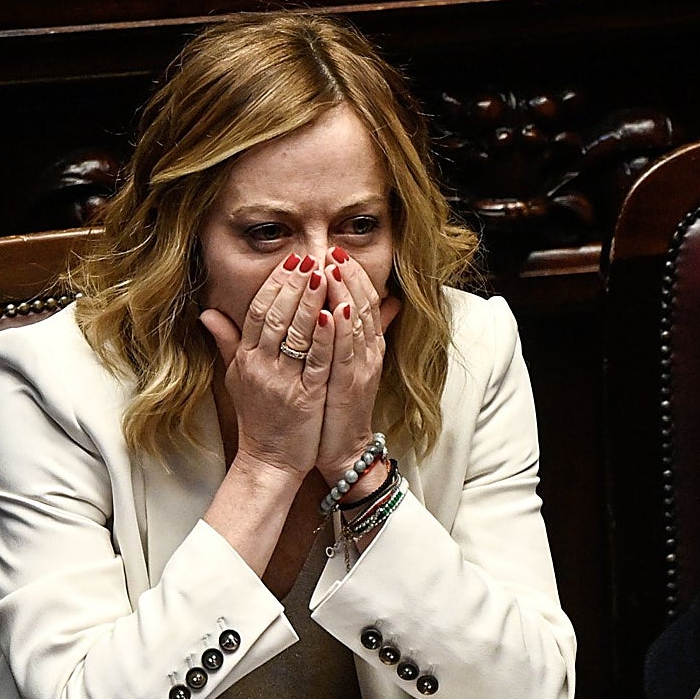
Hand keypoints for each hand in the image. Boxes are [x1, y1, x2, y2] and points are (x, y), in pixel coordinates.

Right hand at [199, 253, 334, 479]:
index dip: (275, 283)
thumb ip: (227, 342)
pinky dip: (325, 336)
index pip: (259, 311)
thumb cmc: (257, 418)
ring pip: (296, 333)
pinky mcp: (305, 398)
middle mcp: (261, 367)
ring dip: (311, 300)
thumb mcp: (236, 377)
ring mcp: (283, 382)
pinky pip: (316, 361)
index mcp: (246, 359)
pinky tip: (334, 313)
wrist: (268, 461)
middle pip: (276, 315)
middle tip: (309, 256)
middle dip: (293, 283)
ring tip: (324, 273)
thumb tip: (207, 312)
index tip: (291, 260)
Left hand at [314, 246, 401, 485]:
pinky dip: (340, 331)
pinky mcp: (349, 388)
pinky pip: (344, 354)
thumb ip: (354, 334)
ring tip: (333, 267)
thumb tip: (366, 303)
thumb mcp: (346, 365)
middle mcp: (368, 354)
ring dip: (345, 294)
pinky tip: (331, 310)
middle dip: (349, 275)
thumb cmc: (337, 407)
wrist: (342, 449)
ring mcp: (361, 370)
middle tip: (334, 249)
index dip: (353, 276)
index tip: (337, 251)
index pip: (364, 301)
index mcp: (366, 347)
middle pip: (363, 305)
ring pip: (356, 324)